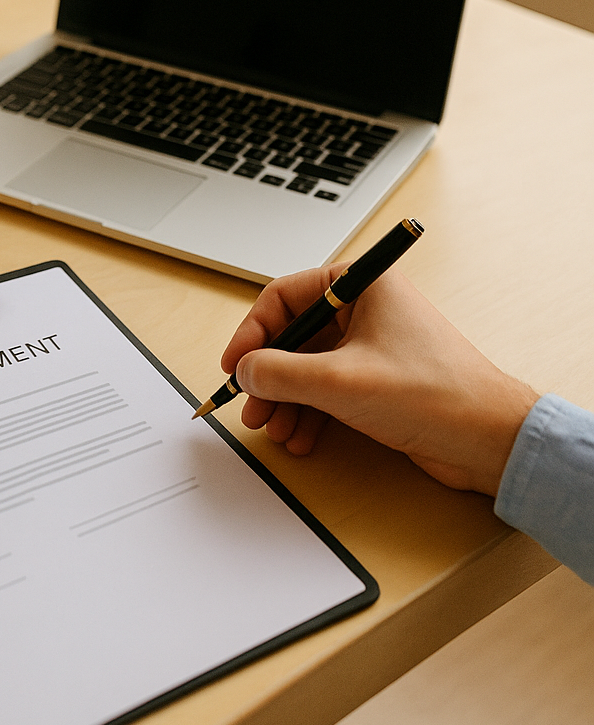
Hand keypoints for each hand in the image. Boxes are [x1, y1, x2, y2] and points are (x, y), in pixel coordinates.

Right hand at [221, 266, 537, 494]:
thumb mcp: (341, 381)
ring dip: (286, 399)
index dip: (253, 332)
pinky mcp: (378, 379)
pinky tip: (301, 437)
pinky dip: (309, 411)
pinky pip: (328, 388)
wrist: (489, 440)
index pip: (286, 296)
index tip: (235, 365)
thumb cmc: (434, 394)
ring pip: (308, 366)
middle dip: (269, 375)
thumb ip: (282, 373)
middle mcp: (365, 308)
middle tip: (252, 407)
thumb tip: (246, 371)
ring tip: (275, 430)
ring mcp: (372, 344)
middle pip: (294, 334)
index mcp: (361, 284)